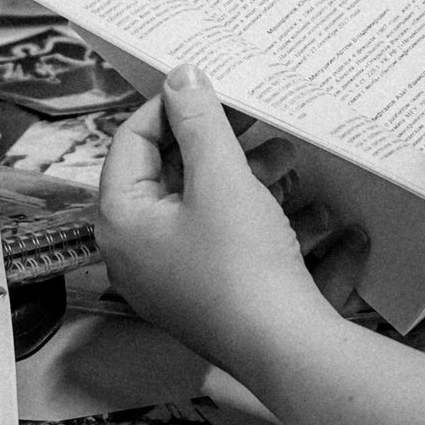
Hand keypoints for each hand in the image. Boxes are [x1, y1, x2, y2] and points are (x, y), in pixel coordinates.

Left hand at [96, 66, 367, 374]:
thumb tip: (181, 76)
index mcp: (122, 221)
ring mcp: (171, 279)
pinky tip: (302, 202)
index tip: (209, 86)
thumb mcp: (221, 177)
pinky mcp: (208, 296)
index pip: (131, 142)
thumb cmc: (241, 264)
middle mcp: (136, 253)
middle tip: (254, 117)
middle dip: (219, 144)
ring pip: (204, 208)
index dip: (170, 106)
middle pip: (169, 176)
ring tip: (289, 156)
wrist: (285, 349)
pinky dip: (257, 216)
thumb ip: (200, 120)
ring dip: (246, 176)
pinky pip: (225, 241)